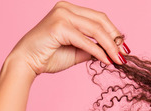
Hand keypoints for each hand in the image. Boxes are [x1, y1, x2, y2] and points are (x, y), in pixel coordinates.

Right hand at [7, 1, 128, 77]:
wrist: (26, 63)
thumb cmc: (48, 56)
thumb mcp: (77, 51)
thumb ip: (93, 48)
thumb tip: (113, 51)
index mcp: (69, 10)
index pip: (99, 18)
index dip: (114, 32)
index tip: (124, 48)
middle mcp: (65, 8)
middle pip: (100, 20)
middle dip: (115, 39)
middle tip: (124, 54)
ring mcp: (62, 15)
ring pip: (96, 30)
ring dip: (110, 47)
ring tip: (118, 60)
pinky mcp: (59, 27)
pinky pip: (86, 40)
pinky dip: (99, 52)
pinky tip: (107, 61)